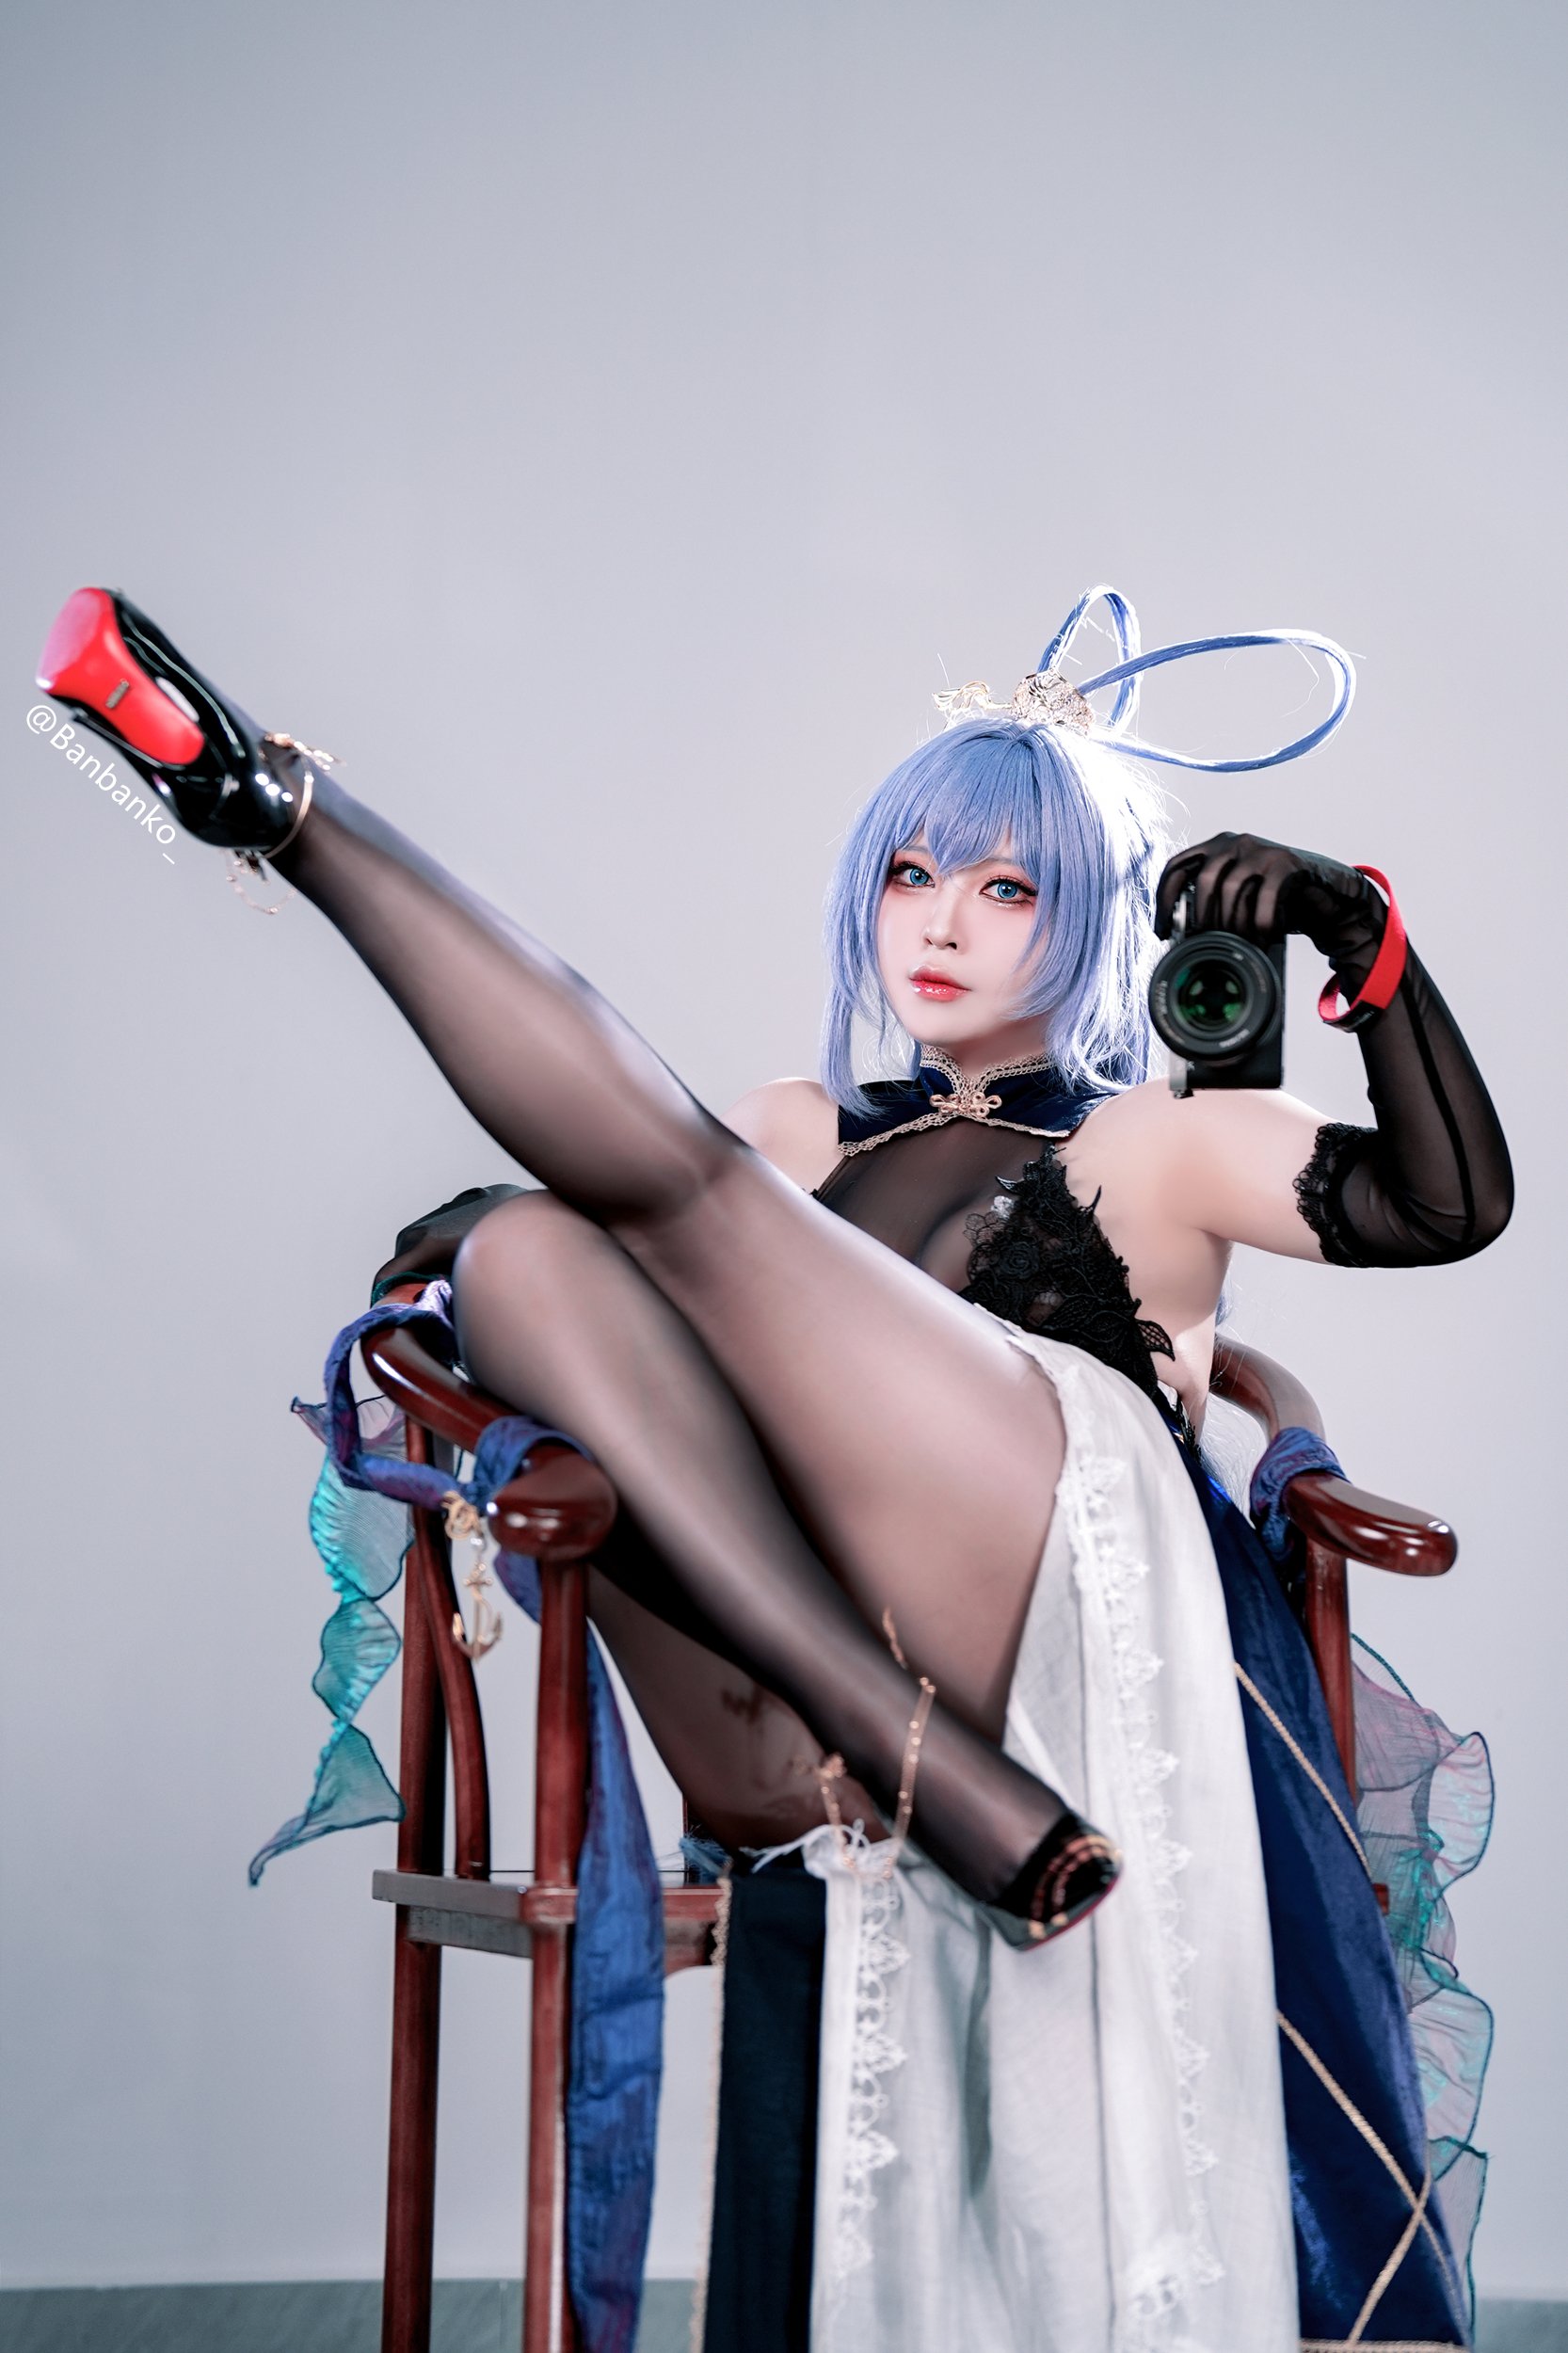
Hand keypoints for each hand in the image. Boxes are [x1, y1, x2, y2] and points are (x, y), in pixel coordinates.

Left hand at [1153, 831, 1384, 971]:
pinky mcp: (1287, 864)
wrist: (1322, 894)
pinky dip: (1260, 924)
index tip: (1163, 932)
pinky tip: (1263, 939)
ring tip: (1239, 946)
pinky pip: (1265, 897)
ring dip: (1233, 924)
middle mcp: (1235, 843)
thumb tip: (1179, 939)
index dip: (1164, 900)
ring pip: (1233, 889)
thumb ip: (1210, 905)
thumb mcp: (1236, 899)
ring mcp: (1262, 851)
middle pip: (1205, 880)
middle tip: (1209, 944)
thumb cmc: (1273, 901)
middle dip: (1203, 917)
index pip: (1176, 867)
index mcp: (1214, 848)